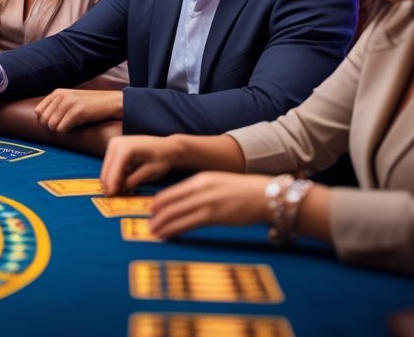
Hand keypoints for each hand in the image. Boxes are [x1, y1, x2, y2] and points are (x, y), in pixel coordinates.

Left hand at [34, 89, 121, 132]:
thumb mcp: (69, 100)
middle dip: (51, 127)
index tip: (55, 123)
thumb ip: (55, 106)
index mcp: (57, 93)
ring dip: (60, 130)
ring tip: (70, 126)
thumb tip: (40, 119)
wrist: (109, 102)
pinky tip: (75, 126)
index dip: (44, 121)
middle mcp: (60, 96)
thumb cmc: (89, 105)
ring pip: (51, 125)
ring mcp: (68, 103)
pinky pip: (62, 128)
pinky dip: (67, 131)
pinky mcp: (76, 112)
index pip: (38, 112)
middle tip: (63, 126)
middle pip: (43, 120)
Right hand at [100, 135, 179, 194]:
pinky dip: (114, 173)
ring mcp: (114, 143)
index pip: (114, 171)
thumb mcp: (150, 173)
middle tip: (114, 197)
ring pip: (106, 167)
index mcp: (126, 149)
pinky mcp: (114, 145)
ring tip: (120, 190)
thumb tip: (120, 188)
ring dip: (111, 180)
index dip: (112, 186)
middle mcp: (116, 143)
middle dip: (109, 184)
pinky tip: (122, 182)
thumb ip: (134, 181)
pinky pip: (110, 163)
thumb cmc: (161, 159)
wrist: (165, 146)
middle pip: (107, 169)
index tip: (112, 198)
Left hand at [147, 172, 272, 239]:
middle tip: (148, 224)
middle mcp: (200, 189)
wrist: (264, 195)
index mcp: (200, 180)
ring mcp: (207, 202)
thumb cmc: (243, 192)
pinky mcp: (214, 216)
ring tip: (154, 232)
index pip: (172, 191)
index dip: (159, 202)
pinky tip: (168, 234)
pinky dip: (175, 230)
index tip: (151, 210)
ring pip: (176, 214)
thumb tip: (185, 203)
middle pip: (170, 203)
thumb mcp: (218, 183)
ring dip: (162, 224)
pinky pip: (189, 224)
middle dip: (157, 215)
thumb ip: (201, 191)